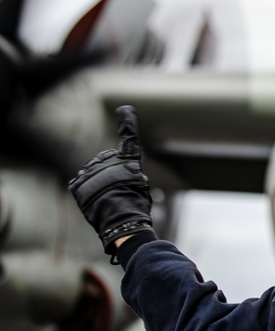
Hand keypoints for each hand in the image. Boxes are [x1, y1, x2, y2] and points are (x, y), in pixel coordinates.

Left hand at [69, 105, 152, 254]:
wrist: (120, 221)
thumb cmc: (135, 207)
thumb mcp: (141, 188)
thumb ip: (128, 175)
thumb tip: (116, 174)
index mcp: (128, 162)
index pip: (129, 139)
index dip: (127, 123)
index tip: (125, 109)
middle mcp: (109, 162)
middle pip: (106, 162)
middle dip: (109, 172)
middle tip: (116, 190)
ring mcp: (91, 171)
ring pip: (92, 174)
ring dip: (97, 184)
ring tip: (105, 200)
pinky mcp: (77, 183)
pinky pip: (80, 184)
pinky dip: (85, 192)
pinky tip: (94, 201)